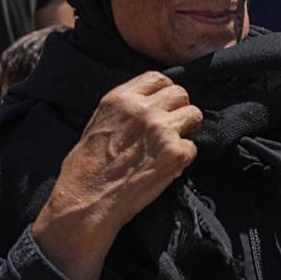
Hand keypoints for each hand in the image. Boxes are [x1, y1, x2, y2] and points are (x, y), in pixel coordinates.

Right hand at [33, 72, 201, 279]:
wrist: (86, 201)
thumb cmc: (88, 167)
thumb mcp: (99, 122)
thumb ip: (127, 109)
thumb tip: (152, 104)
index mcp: (120, 98)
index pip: (158, 78)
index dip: (165, 93)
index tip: (164, 107)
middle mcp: (143, 109)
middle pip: (181, 94)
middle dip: (179, 110)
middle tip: (172, 129)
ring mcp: (161, 129)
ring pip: (194, 115)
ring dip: (187, 130)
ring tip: (171, 147)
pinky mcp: (175, 152)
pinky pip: (193, 147)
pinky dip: (184, 158)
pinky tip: (167, 167)